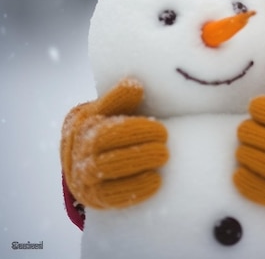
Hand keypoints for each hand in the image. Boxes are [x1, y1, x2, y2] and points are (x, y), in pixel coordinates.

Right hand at [60, 78, 168, 208]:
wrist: (82, 161)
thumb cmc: (103, 126)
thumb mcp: (106, 109)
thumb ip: (119, 98)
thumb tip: (135, 85)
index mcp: (83, 126)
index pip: (106, 130)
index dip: (134, 129)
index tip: (159, 127)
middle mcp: (78, 153)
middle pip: (106, 151)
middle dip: (139, 146)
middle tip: (165, 140)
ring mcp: (84, 178)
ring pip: (107, 172)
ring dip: (139, 164)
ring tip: (164, 155)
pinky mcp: (95, 199)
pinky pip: (112, 197)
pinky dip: (135, 189)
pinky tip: (157, 180)